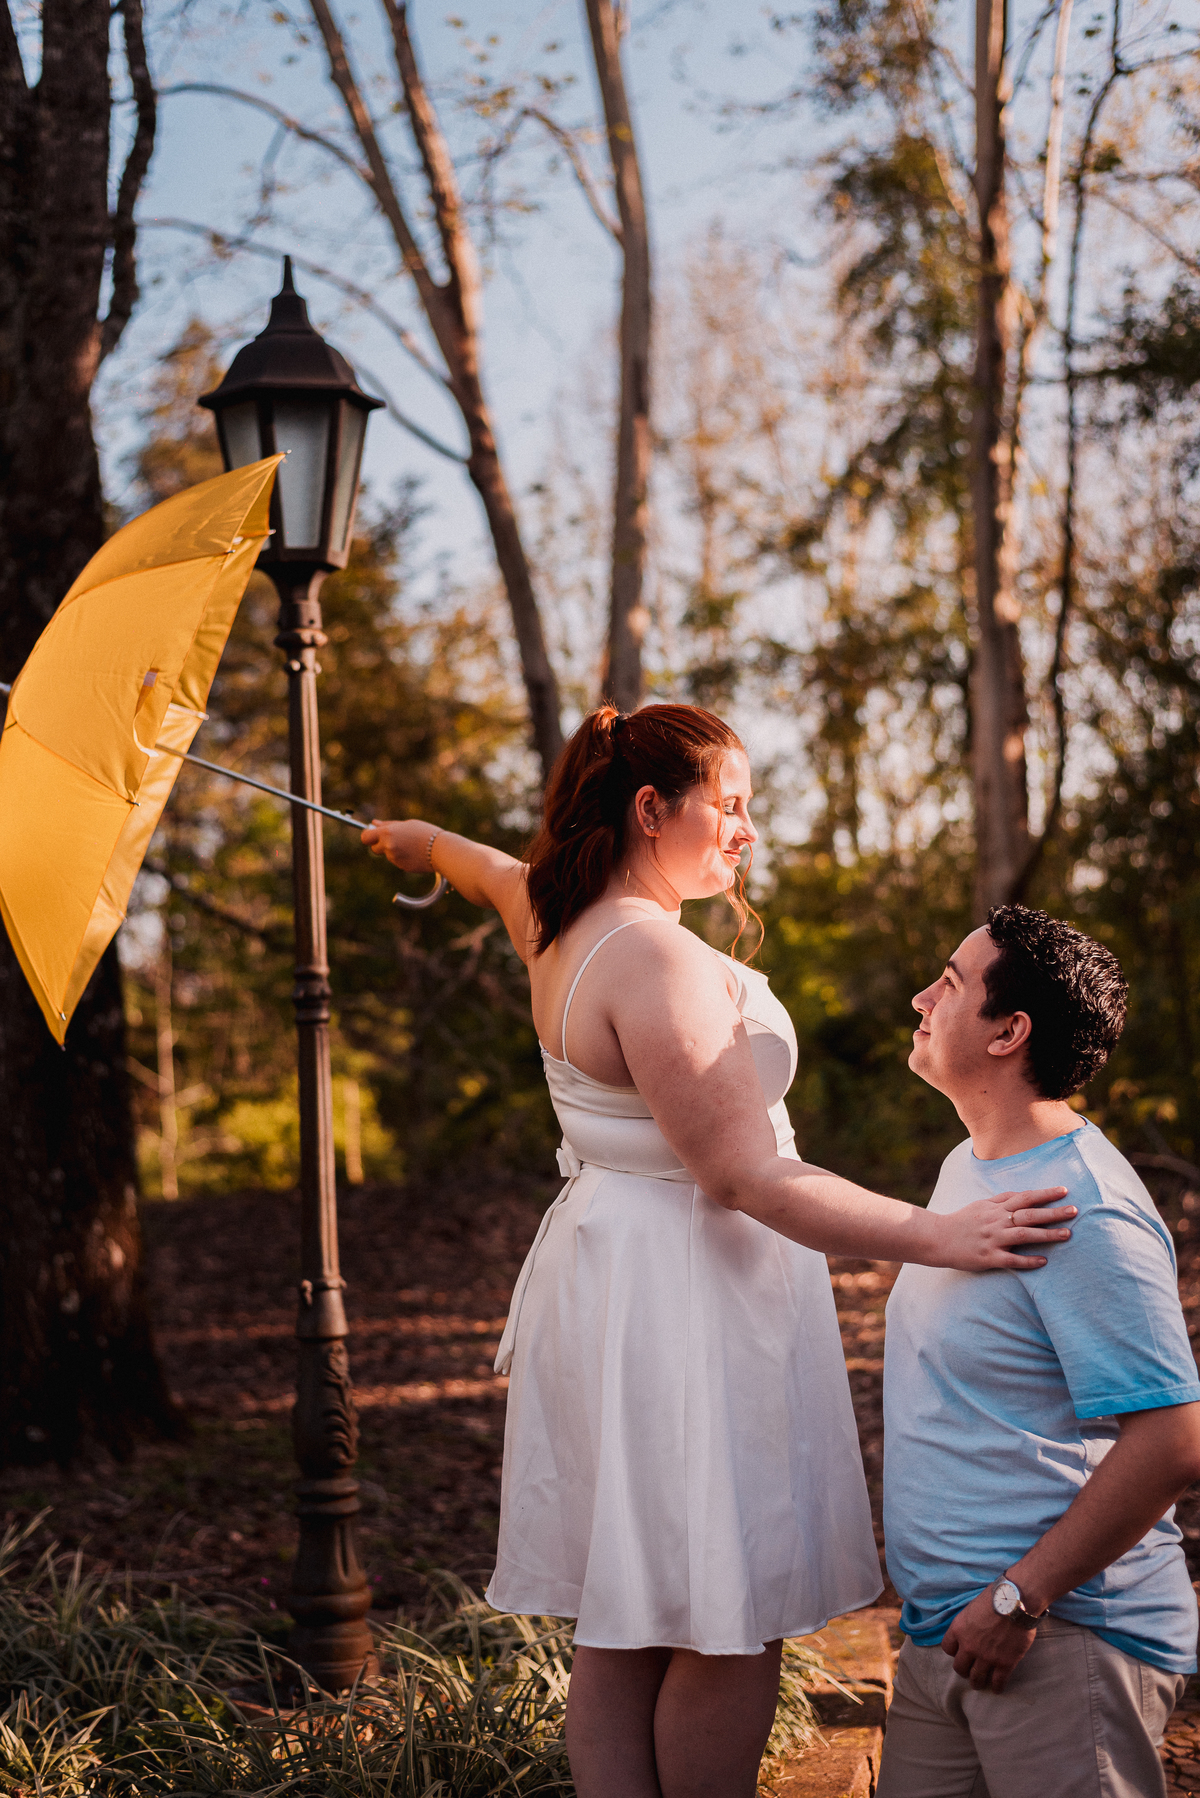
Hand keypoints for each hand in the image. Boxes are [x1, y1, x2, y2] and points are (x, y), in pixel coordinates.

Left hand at [360, 818, 435, 872]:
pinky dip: (403, 858)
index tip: (373, 835)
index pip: (365, 837)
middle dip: (380, 846)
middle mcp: (388, 846)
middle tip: (394, 840)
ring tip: (412, 845)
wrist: (441, 850)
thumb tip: (373, 823)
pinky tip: (415, 853)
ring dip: (395, 851)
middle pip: (374, 849)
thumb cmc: (425, 833)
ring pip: (388, 855)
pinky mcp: (401, 867)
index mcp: (388, 833)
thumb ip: (388, 825)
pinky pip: (398, 861)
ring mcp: (394, 858)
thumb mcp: (407, 824)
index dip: (368, 836)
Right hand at [936, 1186, 1074, 1270]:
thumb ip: (1002, 1200)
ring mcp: (993, 1239)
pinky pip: (1011, 1259)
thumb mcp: (981, 1205)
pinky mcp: (989, 1257)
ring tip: (1067, 1234)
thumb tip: (1023, 1194)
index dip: (1045, 1194)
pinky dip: (1028, 1260)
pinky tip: (1043, 1261)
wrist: (938, 1238)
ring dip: (1047, 1234)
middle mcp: (997, 1221)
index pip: (1025, 1197)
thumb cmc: (962, 1221)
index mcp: (996, 1208)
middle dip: (1053, 1212)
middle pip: (1029, 1214)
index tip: (1064, 1191)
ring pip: (1024, 1235)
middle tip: (1074, 1211)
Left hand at [942, 1589, 1036, 1691]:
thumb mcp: (972, 1607)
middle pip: (960, 1667)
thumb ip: (969, 1623)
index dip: (954, 1651)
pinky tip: (997, 1688)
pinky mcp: (1004, 1664)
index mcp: (959, 1629)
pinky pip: (997, 1682)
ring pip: (976, 1678)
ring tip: (980, 1683)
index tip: (959, 1653)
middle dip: (964, 1670)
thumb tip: (973, 1628)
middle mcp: (969, 1646)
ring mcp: (986, 1657)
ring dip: (977, 1682)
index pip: (948, 1648)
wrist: (1016, 1602)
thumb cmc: (995, 1598)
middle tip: (969, 1671)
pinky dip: (996, 1687)